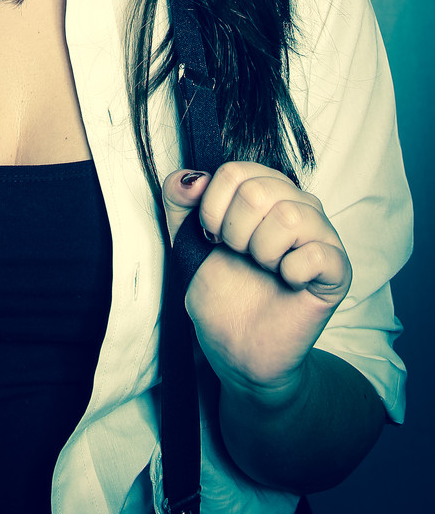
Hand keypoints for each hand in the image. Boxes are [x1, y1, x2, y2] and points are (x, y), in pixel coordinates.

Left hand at [162, 162, 351, 403]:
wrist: (237, 344)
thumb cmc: (221, 289)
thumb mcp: (185, 238)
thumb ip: (178, 199)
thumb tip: (193, 178)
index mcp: (264, 188)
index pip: (234, 172)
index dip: (213, 209)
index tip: (213, 236)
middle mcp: (296, 203)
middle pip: (258, 191)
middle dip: (235, 232)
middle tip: (240, 256)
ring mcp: (321, 234)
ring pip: (289, 215)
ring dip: (261, 251)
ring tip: (264, 267)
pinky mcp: (337, 269)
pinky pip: (316, 253)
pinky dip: (290, 271)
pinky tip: (287, 281)